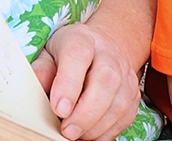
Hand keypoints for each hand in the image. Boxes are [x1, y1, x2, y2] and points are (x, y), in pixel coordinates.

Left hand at [31, 23, 141, 140]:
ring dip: (96, 126)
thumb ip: (42, 69)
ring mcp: (125, 74)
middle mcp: (108, 54)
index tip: (58, 109)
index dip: (68, 84)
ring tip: (76, 134)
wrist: (101, 48)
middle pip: (106, 80)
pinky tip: (89, 134)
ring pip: (119, 103)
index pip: (78, 56)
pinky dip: (107, 132)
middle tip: (67, 130)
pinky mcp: (133, 94)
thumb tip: (37, 84)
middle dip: (86, 112)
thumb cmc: (68, 54)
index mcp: (82, 39)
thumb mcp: (48, 54)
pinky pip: (125, 117)